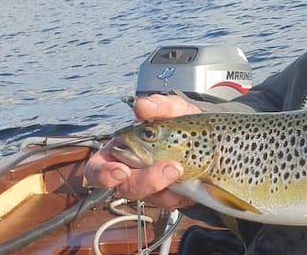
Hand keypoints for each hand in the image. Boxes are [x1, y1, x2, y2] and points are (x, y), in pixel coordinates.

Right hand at [85, 94, 199, 208]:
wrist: (209, 135)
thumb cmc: (177, 122)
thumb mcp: (172, 110)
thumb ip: (158, 106)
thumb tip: (141, 105)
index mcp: (119, 152)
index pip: (97, 170)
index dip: (104, 174)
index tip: (122, 171)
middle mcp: (133, 174)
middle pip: (127, 189)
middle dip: (147, 181)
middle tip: (170, 167)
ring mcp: (153, 188)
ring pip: (153, 198)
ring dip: (169, 185)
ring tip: (183, 167)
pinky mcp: (173, 196)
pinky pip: (175, 201)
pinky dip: (184, 191)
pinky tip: (194, 177)